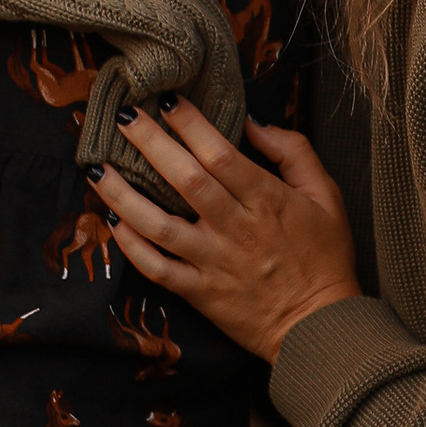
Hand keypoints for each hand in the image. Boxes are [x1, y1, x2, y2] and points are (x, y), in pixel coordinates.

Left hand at [92, 101, 360, 362]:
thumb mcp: (326, 196)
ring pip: (159, 224)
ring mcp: (214, 262)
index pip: (220, 154)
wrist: (320, 326)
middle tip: (121, 116)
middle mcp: (235, 228)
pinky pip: (157, 268)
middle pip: (184, 179)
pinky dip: (131, 246)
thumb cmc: (326, 257)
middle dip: (149, 143)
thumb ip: (293, 152)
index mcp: (267, 200)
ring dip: (124, 195)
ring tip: (98, 169)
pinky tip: (112, 222)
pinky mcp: (200, 292)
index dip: (190, 124)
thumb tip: (254, 123)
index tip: (166, 100)